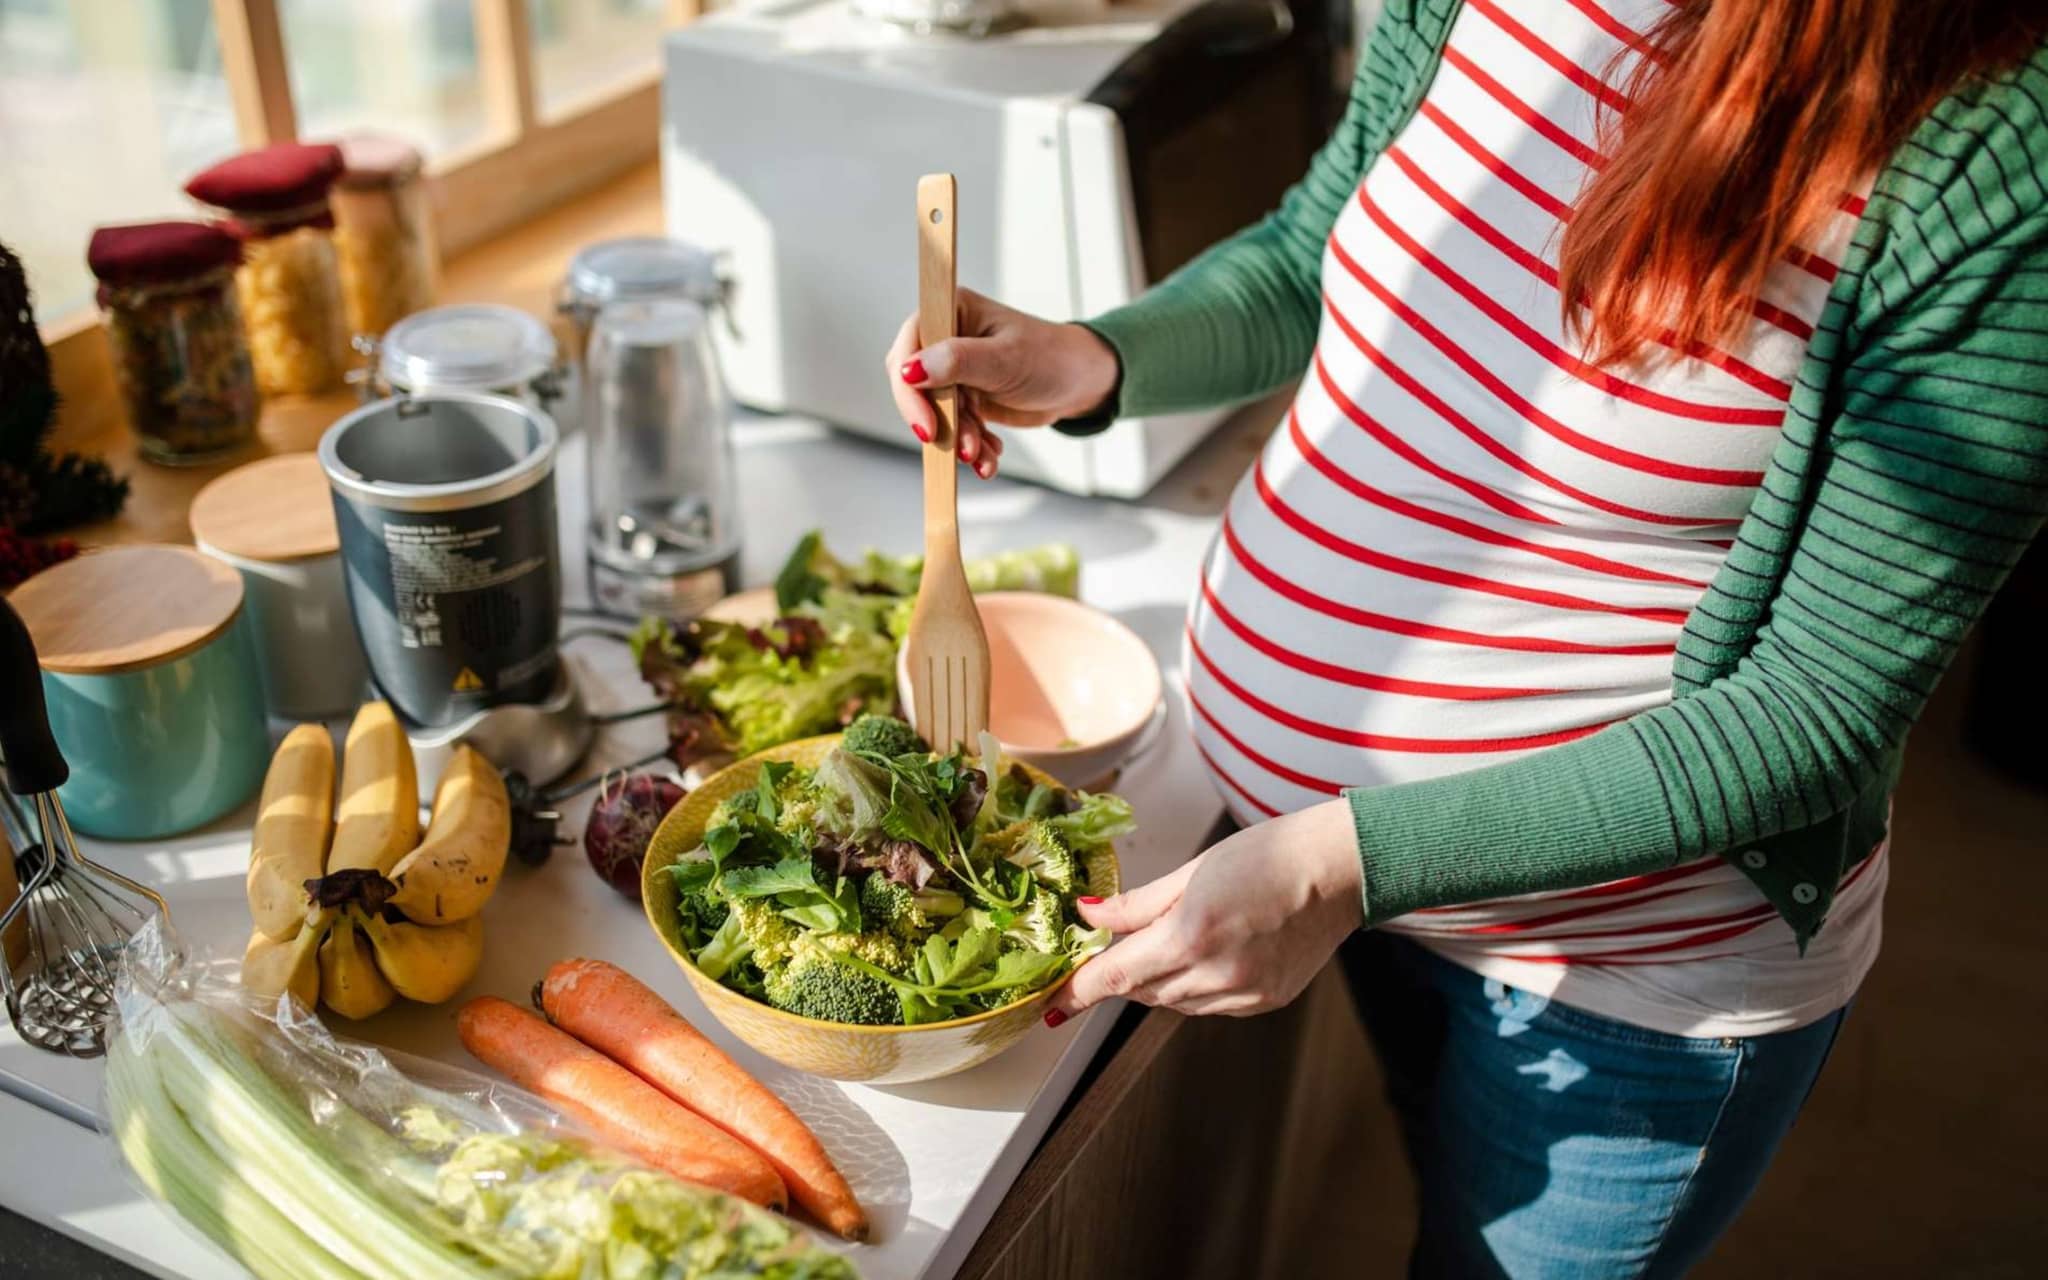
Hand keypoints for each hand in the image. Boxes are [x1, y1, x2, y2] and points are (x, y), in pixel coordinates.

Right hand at [883, 288, 1118, 478]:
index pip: (908, 349)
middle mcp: (947, 339)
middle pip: (915, 387)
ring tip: (982, 456)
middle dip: (940, 422)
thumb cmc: (1051, 358)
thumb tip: (910, 370)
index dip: (910, 391)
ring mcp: (954, 371)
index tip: (927, 425)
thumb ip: (957, 361)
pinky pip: (955, 427)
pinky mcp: (965, 399)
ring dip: (958, 440)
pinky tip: (989, 457)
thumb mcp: (1005, 359)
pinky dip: (971, 446)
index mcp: (952, 311)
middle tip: (962, 449)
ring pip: (936, 414)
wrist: (1080, 384)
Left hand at [1042, 800, 1364, 1022]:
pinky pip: (1210, 1005)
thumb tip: (1090, 917)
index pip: (1117, 976)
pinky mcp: (1266, 1002)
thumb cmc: (1270, 855)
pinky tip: (1211, 953)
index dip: (1078, 993)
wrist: (1338, 871)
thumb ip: (1138, 904)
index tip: (1052, 1006)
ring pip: (1176, 1003)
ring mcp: (1244, 995)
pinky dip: (1196, 987)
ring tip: (1178, 937)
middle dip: (1124, 972)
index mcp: (1191, 935)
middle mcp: (1216, 975)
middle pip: (1143, 991)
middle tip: (1118, 945)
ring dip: (1160, 980)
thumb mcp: (1193, 870)